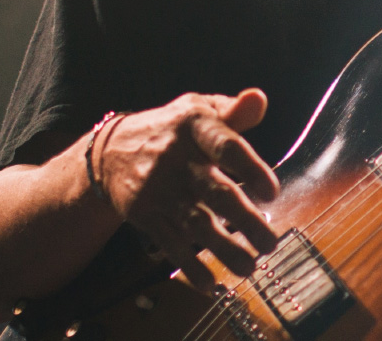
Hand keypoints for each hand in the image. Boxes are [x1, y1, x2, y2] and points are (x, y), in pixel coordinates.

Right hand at [96, 89, 280, 289]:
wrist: (110, 152)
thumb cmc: (173, 130)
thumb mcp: (199, 109)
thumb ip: (233, 111)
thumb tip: (259, 99)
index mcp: (196, 128)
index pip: (226, 147)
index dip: (250, 168)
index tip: (272, 192)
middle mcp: (177, 161)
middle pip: (215, 192)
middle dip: (245, 219)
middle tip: (270, 242)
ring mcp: (160, 191)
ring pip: (196, 224)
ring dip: (223, 248)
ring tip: (250, 267)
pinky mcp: (146, 215)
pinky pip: (170, 243)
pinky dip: (189, 265)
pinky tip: (210, 282)